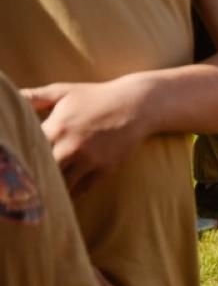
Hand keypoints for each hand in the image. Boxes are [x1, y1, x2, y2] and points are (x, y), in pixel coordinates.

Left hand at [24, 77, 152, 194]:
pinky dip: (71, 193)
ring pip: (61, 185)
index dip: (19, 159)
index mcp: (56, 127)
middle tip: (22, 186)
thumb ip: (34, 97)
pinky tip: (63, 194)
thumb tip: (10, 99)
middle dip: (32, 178)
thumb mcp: (64, 91)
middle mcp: (71, 146)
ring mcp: (89, 159)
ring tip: (41, 194)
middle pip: (42, 172)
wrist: (137, 104)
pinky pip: (82, 189)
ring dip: (52, 189)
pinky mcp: (104, 168)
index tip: (13, 165)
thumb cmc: (97, 96)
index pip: (28, 151)